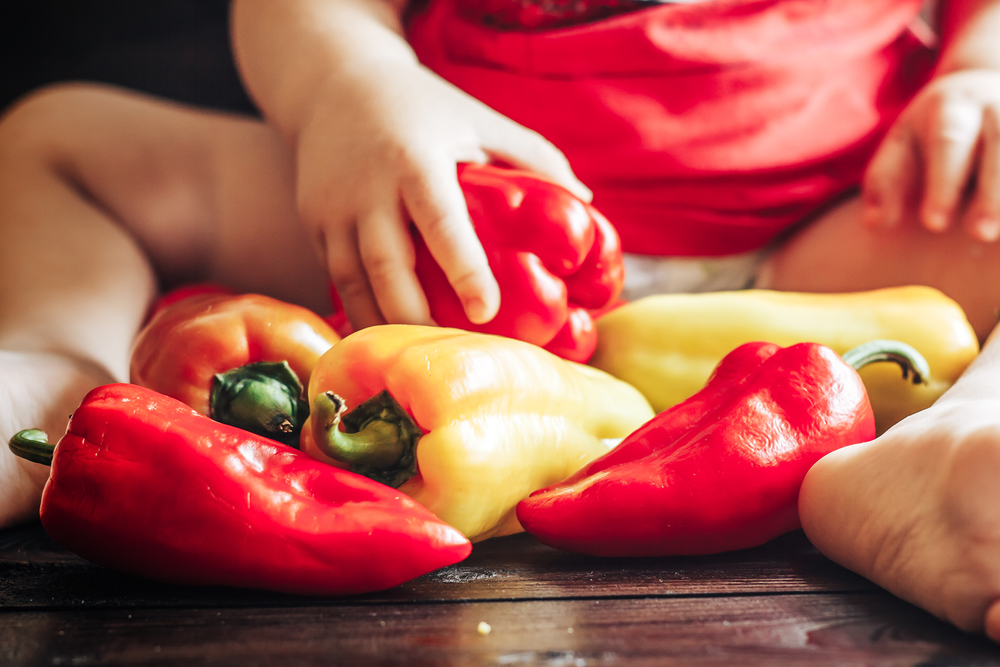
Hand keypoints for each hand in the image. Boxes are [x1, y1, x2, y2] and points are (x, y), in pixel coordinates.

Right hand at [294, 58, 591, 329]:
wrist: (331, 83)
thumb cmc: (421, 106)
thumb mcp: (477, 118)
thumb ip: (531, 156)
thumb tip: (588, 203)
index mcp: (415, 161)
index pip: (440, 222)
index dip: (463, 269)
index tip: (484, 311)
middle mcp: (368, 190)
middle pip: (387, 267)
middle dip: (415, 318)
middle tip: (450, 354)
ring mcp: (333, 211)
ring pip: (353, 284)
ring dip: (383, 326)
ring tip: (417, 359)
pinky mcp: (313, 225)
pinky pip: (337, 280)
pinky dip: (360, 312)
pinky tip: (387, 338)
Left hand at [862, 69, 999, 241]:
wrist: (979, 87)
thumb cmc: (930, 131)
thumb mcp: (901, 146)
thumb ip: (886, 182)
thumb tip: (876, 223)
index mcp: (952, 107)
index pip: (949, 142)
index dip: (943, 183)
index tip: (933, 224)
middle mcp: (997, 105)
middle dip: (993, 191)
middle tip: (981, 234)